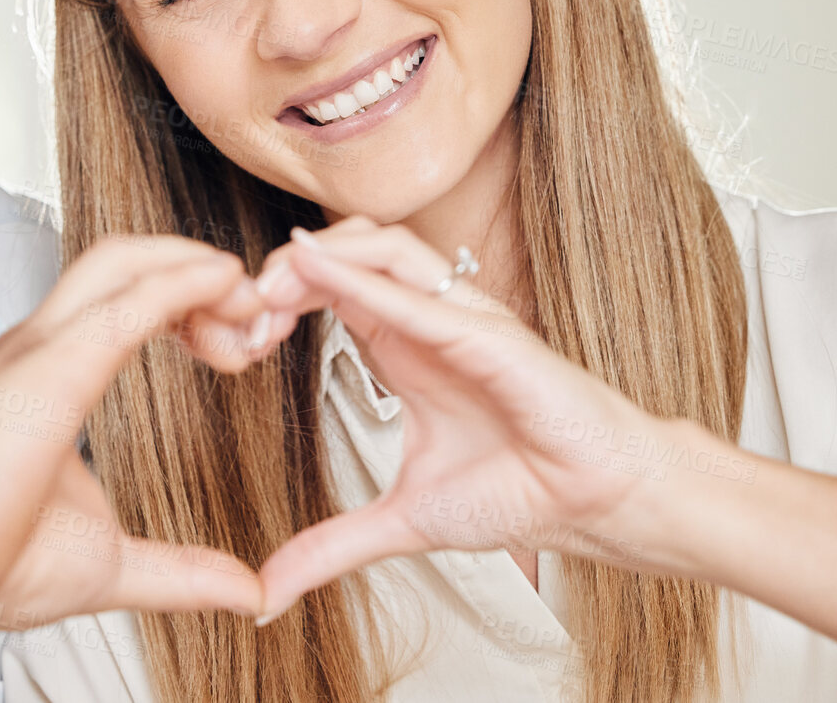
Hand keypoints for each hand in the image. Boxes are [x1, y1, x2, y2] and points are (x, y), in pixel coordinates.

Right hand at [0, 234, 271, 643]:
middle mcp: (39, 345)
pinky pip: (127, 304)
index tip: (241, 345)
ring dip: (196, 268)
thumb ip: (183, 572)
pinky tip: (224, 288)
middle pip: (127, 258)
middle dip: (198, 267)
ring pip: (124, 261)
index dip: (189, 299)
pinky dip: (182, 284)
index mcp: (48, 371)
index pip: (126, 296)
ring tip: (248, 303)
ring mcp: (36, 350)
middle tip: (256, 316)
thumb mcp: (112, 563)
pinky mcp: (45, 369)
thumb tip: (250, 590)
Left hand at [253, 218, 679, 623]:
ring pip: (385, 246)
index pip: (328, 289)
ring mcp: (462, 319)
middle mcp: (427, 320)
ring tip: (271, 289)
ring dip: (321, 258)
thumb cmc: (523, 491)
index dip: (279, 298)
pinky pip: (422, 295)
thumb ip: (332, 544)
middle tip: (240, 307)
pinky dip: (366, 280)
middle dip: (286, 267)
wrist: (599, 506)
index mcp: (401, 346)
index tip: (236, 335)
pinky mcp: (495, 335)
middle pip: (347, 250)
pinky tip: (320, 275)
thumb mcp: (402, 520)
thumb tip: (269, 590)